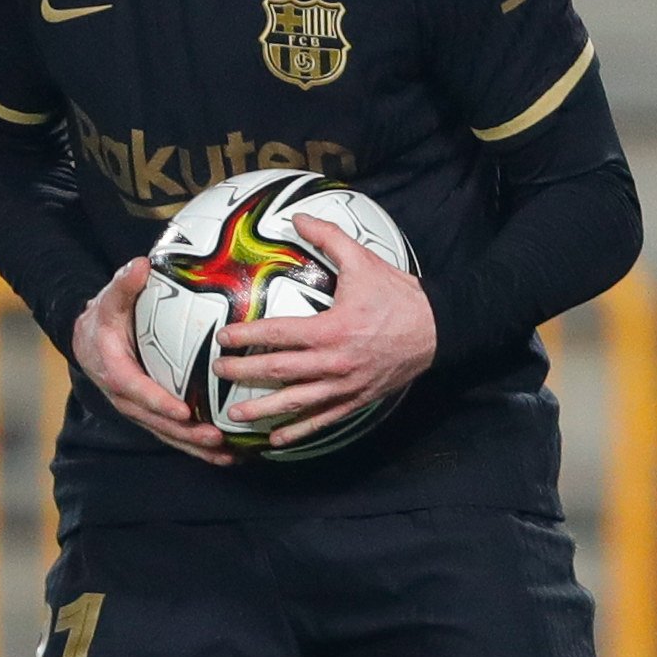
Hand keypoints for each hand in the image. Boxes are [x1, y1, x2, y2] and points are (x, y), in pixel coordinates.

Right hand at [72, 257, 231, 462]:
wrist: (90, 340)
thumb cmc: (105, 317)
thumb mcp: (110, 299)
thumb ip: (124, 284)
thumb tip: (141, 265)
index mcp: (115, 370)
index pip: (136, 389)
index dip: (158, 402)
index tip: (182, 411)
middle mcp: (125, 397)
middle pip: (156, 421)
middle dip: (186, 433)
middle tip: (216, 438)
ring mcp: (138, 410)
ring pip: (167, 434)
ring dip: (196, 447)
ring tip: (228, 455)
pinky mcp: (150, 415)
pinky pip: (173, 434)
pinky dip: (197, 446)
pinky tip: (226, 454)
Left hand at [214, 219, 434, 436]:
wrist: (438, 329)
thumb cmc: (398, 296)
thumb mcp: (363, 261)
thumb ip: (328, 238)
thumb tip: (297, 217)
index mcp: (331, 329)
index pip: (278, 334)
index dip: (246, 337)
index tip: (222, 338)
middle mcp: (335, 362)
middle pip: (278, 371)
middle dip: (243, 372)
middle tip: (218, 372)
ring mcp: (346, 385)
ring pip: (295, 402)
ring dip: (262, 409)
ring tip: (234, 414)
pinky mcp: (357, 399)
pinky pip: (323, 419)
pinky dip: (299, 430)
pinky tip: (277, 439)